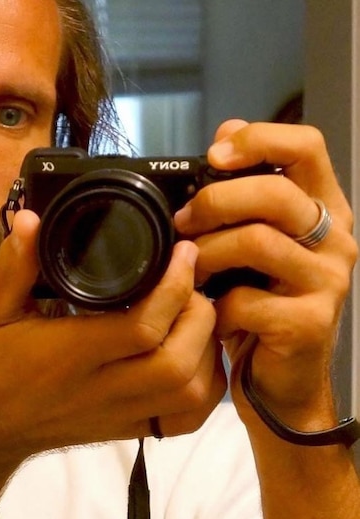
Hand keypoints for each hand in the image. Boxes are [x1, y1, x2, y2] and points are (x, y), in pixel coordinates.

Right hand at [0, 209, 224, 505]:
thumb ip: (12, 267)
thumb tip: (31, 219)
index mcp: (67, 354)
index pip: (142, 328)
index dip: (174, 288)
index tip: (181, 252)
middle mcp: (99, 389)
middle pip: (178, 363)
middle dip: (200, 315)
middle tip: (193, 280)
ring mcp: (116, 414)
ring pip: (188, 394)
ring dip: (207, 349)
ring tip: (195, 313)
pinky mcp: (125, 429)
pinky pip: (183, 419)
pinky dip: (205, 388)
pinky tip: (196, 357)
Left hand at [174, 120, 356, 431]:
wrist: (279, 381)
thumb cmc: (259, 305)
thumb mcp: (251, 243)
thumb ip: (244, 194)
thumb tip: (224, 133)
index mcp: (323, 209)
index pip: (308, 146)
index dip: (259, 138)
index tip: (214, 154)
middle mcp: (336, 240)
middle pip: (277, 193)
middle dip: (216, 202)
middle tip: (184, 222)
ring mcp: (329, 282)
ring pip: (258, 242)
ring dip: (208, 254)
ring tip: (190, 269)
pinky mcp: (310, 324)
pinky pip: (247, 299)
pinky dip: (215, 306)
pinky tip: (210, 313)